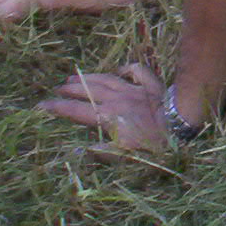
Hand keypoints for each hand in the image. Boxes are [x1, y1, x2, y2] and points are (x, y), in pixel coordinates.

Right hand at [39, 62, 173, 151]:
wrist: (185, 125)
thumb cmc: (156, 145)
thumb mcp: (126, 156)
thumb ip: (102, 152)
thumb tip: (80, 148)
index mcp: (108, 117)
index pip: (76, 111)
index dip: (56, 108)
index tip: (40, 106)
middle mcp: (118, 99)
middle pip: (88, 90)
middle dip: (69, 89)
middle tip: (56, 89)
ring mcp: (135, 90)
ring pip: (106, 79)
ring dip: (89, 77)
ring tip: (73, 77)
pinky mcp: (152, 85)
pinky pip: (137, 71)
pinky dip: (126, 69)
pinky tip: (119, 71)